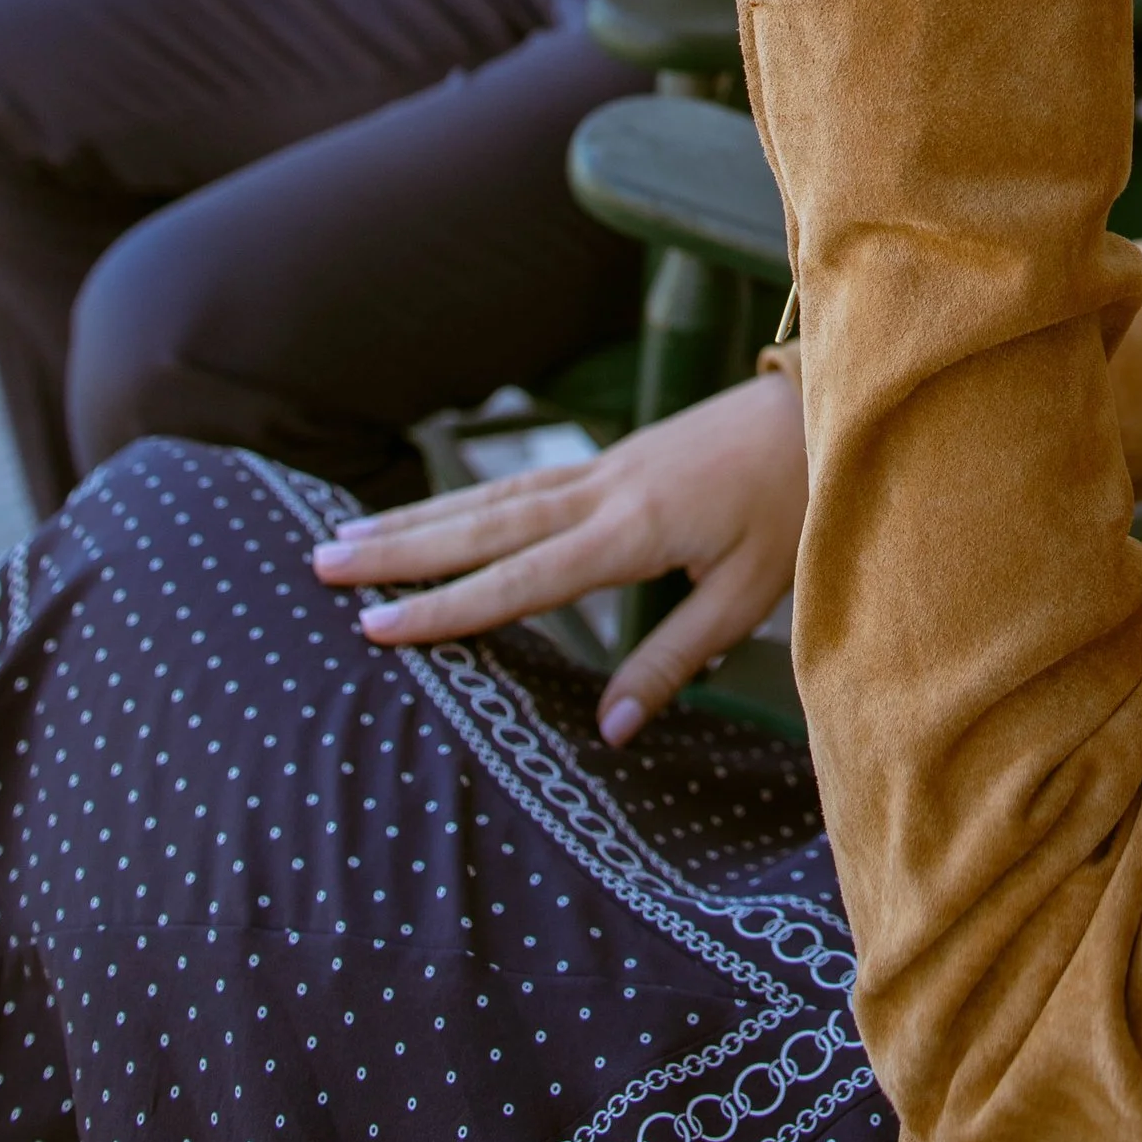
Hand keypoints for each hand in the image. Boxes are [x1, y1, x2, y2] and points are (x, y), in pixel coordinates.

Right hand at [309, 370, 810, 744]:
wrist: (822, 412)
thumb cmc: (796, 506)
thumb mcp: (748, 593)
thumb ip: (674, 658)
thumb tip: (606, 729)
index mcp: (634, 529)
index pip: (522, 577)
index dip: (449, 607)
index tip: (377, 626)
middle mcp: (604, 490)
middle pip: (484, 523)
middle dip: (400, 546)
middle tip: (320, 561)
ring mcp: (605, 468)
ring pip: (494, 497)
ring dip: (419, 517)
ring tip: (345, 533)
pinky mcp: (614, 462)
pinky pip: (521, 486)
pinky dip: (467, 502)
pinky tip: (435, 516)